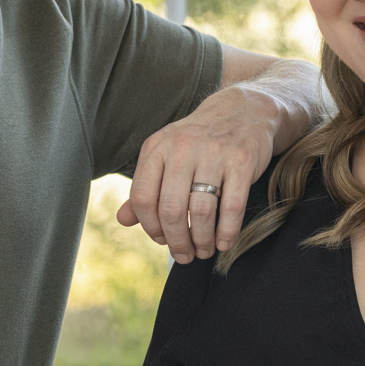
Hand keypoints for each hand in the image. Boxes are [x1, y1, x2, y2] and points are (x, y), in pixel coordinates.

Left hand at [121, 83, 276, 263]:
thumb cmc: (199, 141)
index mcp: (157, 147)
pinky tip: (223, 243)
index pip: (142, 198)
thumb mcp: (165, 155)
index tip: (162, 239)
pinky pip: (232, 207)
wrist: (243, 110)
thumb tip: (122, 220)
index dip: (149, 227)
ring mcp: (213, 154)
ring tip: (203, 251)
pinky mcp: (241, 161)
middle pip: (171, 210)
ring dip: (202, 241)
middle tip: (184, 255)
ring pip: (201, 212)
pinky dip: (227, 232)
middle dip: (177, 241)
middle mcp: (182, 148)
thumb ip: (145, 187)